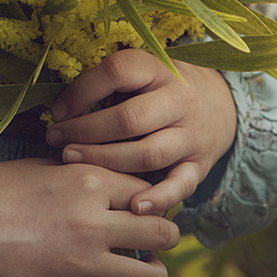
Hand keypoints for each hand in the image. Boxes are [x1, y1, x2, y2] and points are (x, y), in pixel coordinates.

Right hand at [0, 155, 178, 276]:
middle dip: (163, 238)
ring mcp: (79, 264)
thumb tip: (125, 192)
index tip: (148, 212)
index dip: (153, 204)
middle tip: (153, 243)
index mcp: (89, 180)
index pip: (150, 194)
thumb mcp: (49, 167)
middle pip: (162, 234)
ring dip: (154, 276)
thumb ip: (89, 177)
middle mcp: (93, 222)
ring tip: (144, 273)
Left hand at [43, 51, 237, 215]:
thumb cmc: (162, 89)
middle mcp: (179, 100)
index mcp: (159, 69)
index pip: (118, 72)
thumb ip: (111, 84)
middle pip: (129, 119)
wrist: (220, 104)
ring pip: (147, 154)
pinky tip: (133, 207)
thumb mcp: (143, 72)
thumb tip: (60, 107)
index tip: (57, 111)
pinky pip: (179, 186)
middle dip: (86, 132)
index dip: (82, 91)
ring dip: (106, 161)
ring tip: (73, 162)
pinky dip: (157, 199)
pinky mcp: (200, 165)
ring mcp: (191, 135)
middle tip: (57, 141)